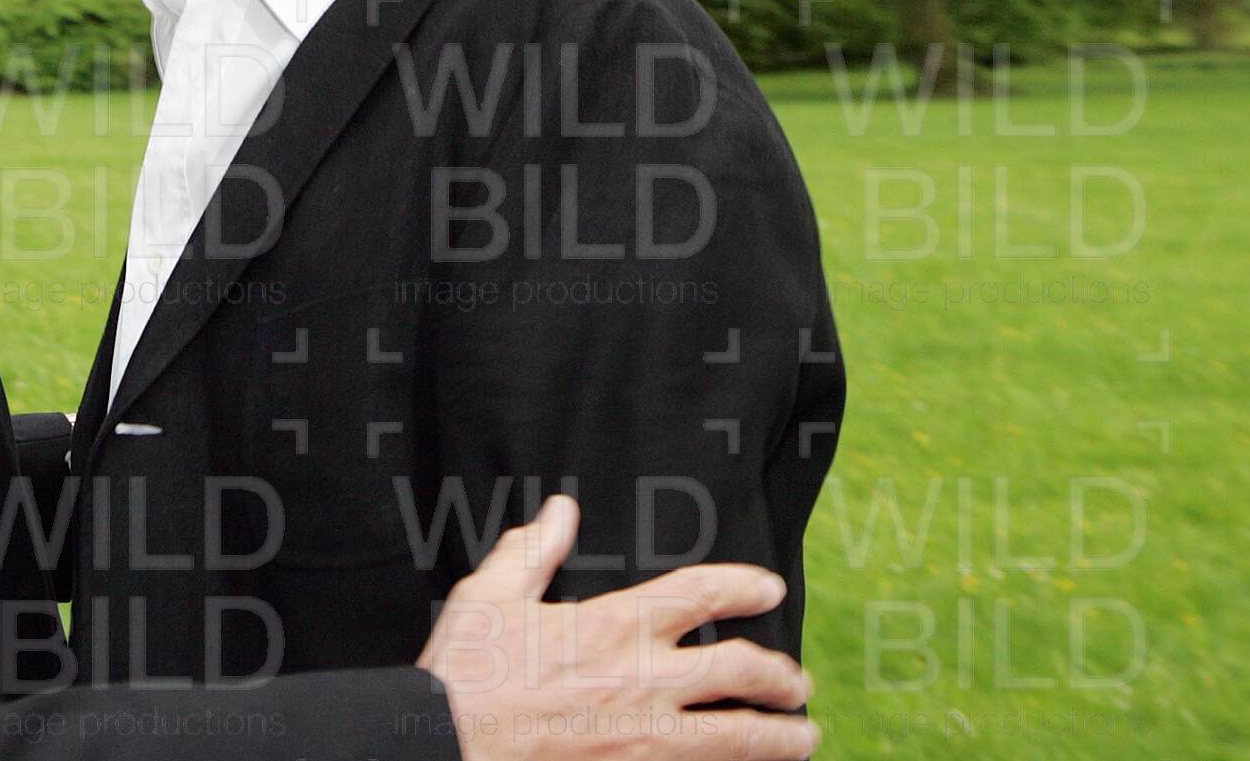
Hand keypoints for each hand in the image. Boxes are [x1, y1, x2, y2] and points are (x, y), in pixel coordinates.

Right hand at [417, 495, 818, 758]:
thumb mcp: (490, 595)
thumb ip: (533, 551)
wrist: (445, 743)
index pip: (699, 593)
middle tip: (798, 682)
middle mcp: (641, 678)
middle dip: (780, 675)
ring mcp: (643, 737)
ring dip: (779, 737)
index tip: (769, 587)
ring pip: (736, 737)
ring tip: (804, 737)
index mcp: (612, 624)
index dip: (743, 585)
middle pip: (739, 670)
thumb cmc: (464, 671)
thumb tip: (560, 511)